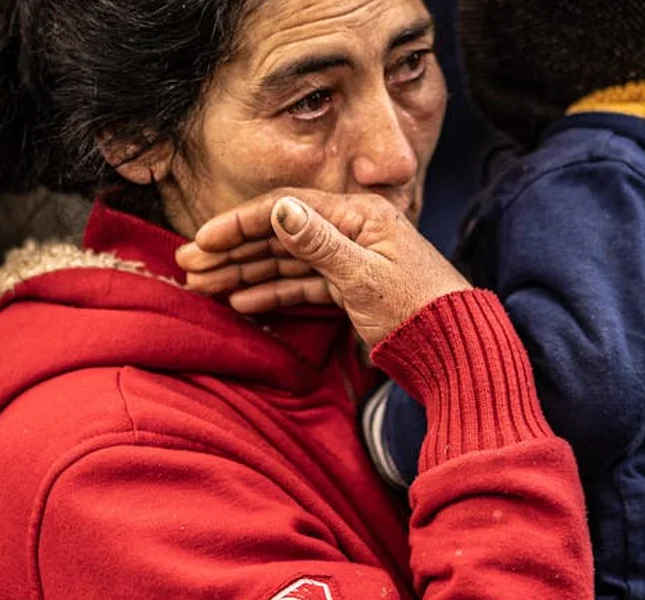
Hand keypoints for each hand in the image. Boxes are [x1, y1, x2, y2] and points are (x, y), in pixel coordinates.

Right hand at [178, 188, 471, 347]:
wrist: (456, 348)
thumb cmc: (421, 310)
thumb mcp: (366, 276)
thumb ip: (320, 243)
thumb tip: (279, 208)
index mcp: (360, 215)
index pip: (288, 208)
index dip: (241, 223)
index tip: (203, 240)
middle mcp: (352, 231)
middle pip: (281, 232)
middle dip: (234, 248)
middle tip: (189, 265)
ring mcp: (350, 259)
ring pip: (287, 261)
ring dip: (246, 271)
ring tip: (204, 286)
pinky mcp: (351, 288)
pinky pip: (303, 285)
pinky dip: (273, 292)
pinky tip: (242, 300)